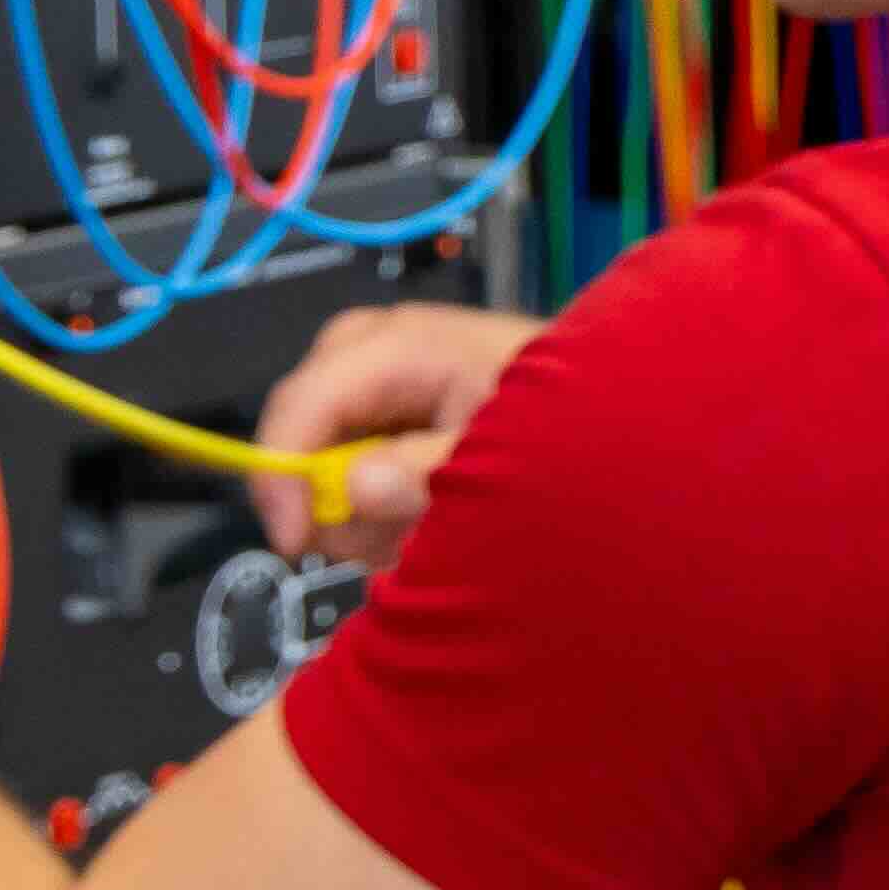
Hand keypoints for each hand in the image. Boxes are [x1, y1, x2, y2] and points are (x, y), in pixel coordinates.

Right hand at [250, 305, 548, 565]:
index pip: (303, 402)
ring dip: (366, 512)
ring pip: (320, 463)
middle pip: (301, 433)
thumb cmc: (564, 414)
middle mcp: (372, 351)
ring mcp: (374, 380)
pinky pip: (347, 469)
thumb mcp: (502, 450)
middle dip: (337, 499)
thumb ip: (429, 472)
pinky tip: (426, 513)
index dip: (282, 475)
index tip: (296, 543)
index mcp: (398, 345)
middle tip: (396, 536)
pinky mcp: (383, 411)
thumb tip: (356, 486)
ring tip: (429, 524)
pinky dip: (380, 505)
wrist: (606, 400)